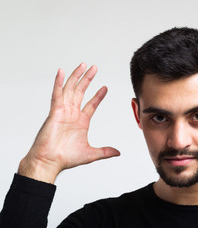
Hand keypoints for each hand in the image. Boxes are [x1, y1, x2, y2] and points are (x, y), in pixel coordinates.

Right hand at [18, 63, 119, 182]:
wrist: (50, 162)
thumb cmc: (66, 158)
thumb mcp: (91, 153)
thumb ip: (105, 151)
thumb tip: (117, 152)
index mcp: (81, 121)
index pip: (92, 104)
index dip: (98, 95)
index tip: (105, 87)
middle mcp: (72, 114)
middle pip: (81, 92)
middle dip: (88, 79)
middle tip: (94, 68)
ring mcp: (63, 111)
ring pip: (70, 89)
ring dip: (76, 76)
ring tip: (83, 66)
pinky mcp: (54, 112)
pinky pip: (57, 94)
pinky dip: (58, 83)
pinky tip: (61, 72)